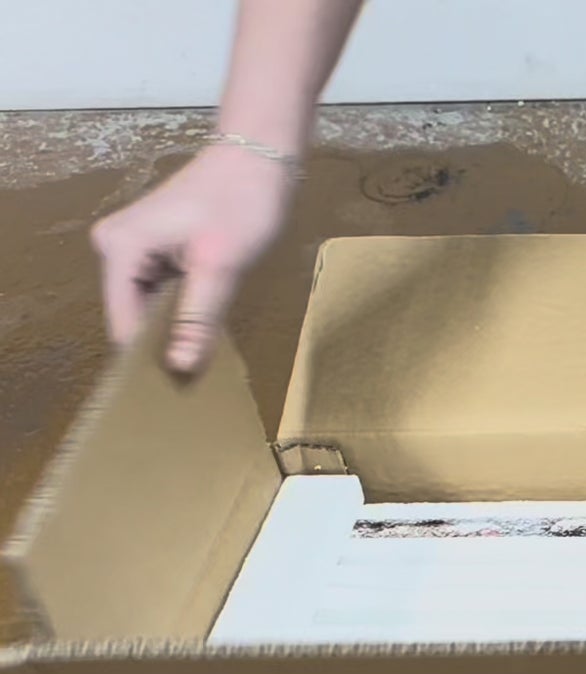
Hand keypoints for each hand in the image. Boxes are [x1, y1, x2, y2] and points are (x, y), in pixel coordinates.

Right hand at [91, 142, 296, 372]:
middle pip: (133, 315)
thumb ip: (198, 318)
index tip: (177, 390)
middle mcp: (115, 247)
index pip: (124, 322)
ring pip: (148, 307)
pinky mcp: (152, 249)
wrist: (257, 158)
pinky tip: (203, 333)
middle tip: (197, 380)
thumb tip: (181, 366)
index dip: (148, 357)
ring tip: (203, 360)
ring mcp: (131, 247)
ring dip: (172, 330)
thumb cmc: (241, 203)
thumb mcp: (221, 266)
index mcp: (120, 249)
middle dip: (160, 345)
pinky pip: (160, 293)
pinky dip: (180, 312)